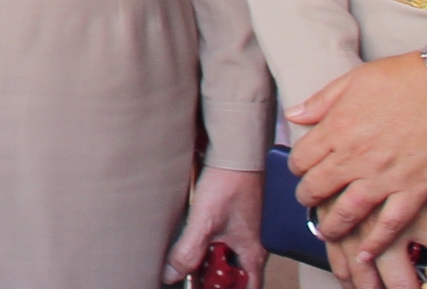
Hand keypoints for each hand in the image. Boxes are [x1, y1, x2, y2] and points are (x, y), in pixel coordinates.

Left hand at [162, 166, 264, 283]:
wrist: (236, 150)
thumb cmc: (231, 181)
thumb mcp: (205, 221)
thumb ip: (188, 250)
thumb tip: (172, 274)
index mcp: (253, 253)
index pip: (247, 287)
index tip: (208, 288)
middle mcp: (254, 244)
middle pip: (234, 274)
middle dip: (214, 276)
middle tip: (192, 274)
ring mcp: (246, 230)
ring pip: (227, 255)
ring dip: (209, 258)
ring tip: (188, 256)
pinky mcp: (237, 217)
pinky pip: (223, 238)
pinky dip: (209, 241)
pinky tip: (194, 235)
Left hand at [287, 53, 426, 284]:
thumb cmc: (405, 77)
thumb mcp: (354, 80)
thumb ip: (321, 101)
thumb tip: (294, 115)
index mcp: (338, 128)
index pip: (303, 158)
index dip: (298, 168)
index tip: (301, 171)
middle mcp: (357, 156)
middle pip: (319, 187)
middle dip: (308, 199)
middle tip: (308, 203)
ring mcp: (385, 176)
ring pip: (349, 211)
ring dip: (334, 226)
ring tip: (328, 232)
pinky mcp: (414, 189)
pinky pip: (390, 223)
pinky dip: (376, 241)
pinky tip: (366, 251)